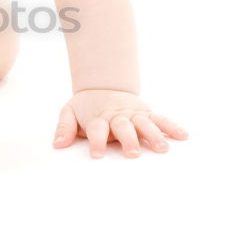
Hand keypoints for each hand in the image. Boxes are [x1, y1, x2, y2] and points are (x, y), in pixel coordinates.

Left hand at [52, 89, 188, 158]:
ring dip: (154, 135)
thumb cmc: (85, 106)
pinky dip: (171, 126)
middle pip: (123, 127)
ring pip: (144, 123)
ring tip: (162, 149)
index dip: (97, 142)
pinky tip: (183, 136)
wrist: (103, 85)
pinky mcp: (146, 113)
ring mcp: (133, 114)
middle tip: (133, 154)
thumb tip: (57, 144)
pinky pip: (160, 119)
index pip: (96, 129)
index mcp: (98, 117)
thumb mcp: (69, 112)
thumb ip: (64, 128)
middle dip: (128, 140)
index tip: (97, 155)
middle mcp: (117, 116)